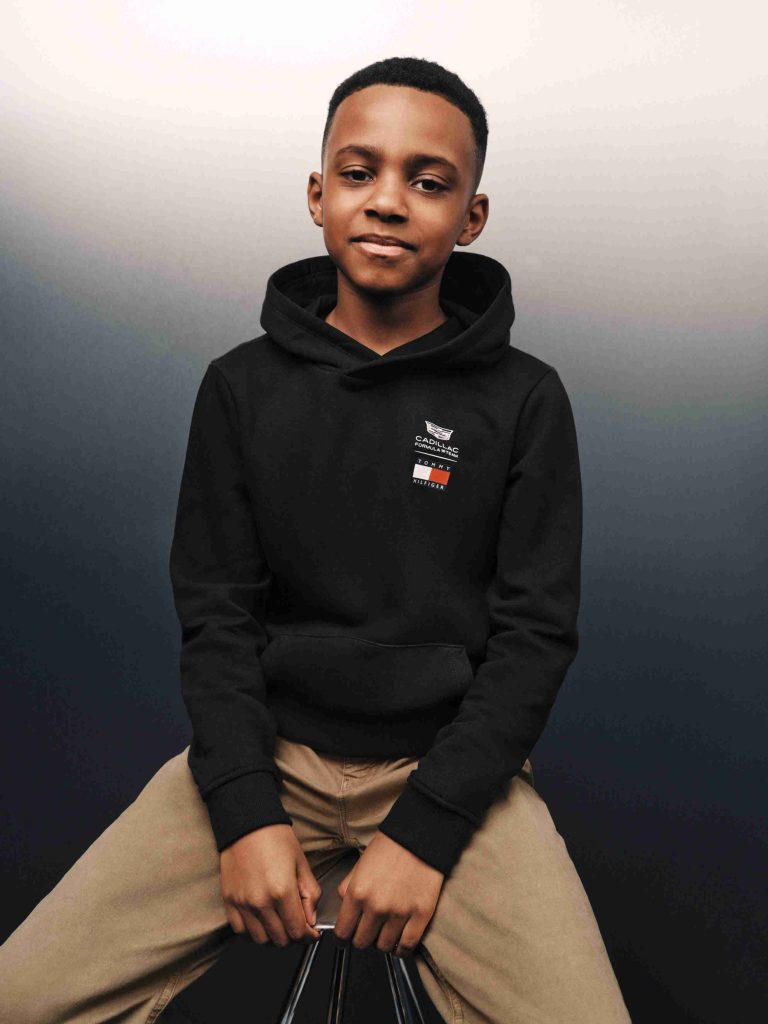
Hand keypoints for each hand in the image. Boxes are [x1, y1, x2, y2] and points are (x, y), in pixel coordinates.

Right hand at [220, 823, 321, 946]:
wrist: (246, 823)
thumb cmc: (275, 837)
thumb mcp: (301, 863)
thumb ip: (310, 894)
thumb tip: (311, 920)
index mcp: (282, 891)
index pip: (298, 931)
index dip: (309, 936)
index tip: (312, 933)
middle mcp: (260, 902)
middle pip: (280, 940)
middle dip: (293, 936)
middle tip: (297, 925)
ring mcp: (242, 903)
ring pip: (261, 940)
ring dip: (273, 936)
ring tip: (280, 923)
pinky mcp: (229, 901)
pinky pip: (241, 931)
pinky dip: (253, 932)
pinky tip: (261, 921)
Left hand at [333, 831, 444, 956]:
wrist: (420, 836)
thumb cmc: (390, 847)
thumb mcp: (359, 864)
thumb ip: (347, 888)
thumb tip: (344, 908)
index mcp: (357, 893)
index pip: (343, 932)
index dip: (344, 934)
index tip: (349, 933)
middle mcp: (376, 907)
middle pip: (362, 942)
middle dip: (362, 938)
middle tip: (368, 930)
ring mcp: (399, 914)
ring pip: (384, 947)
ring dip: (382, 943)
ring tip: (385, 932)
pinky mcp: (420, 916)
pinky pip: (407, 946)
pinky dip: (401, 949)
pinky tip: (399, 942)